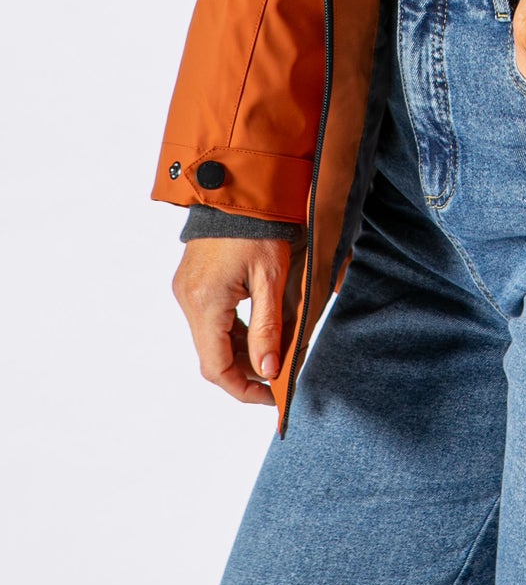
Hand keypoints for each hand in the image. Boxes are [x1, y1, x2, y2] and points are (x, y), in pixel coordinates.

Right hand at [172, 237, 298, 404]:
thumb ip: (268, 327)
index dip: (243, 388)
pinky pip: (210, 319)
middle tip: (278, 375)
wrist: (236, 188)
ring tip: (273, 353)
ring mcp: (187, 291)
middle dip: (245, 370)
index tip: (270, 396)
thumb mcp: (271, 278)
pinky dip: (232, 331)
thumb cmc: (258, 228)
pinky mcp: (191, 282)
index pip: (216, 367)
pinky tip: (257, 330)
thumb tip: (268, 371)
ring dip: (239, 351)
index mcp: (205, 303)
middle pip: (213, 355)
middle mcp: (188, 300)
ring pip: (211, 338)